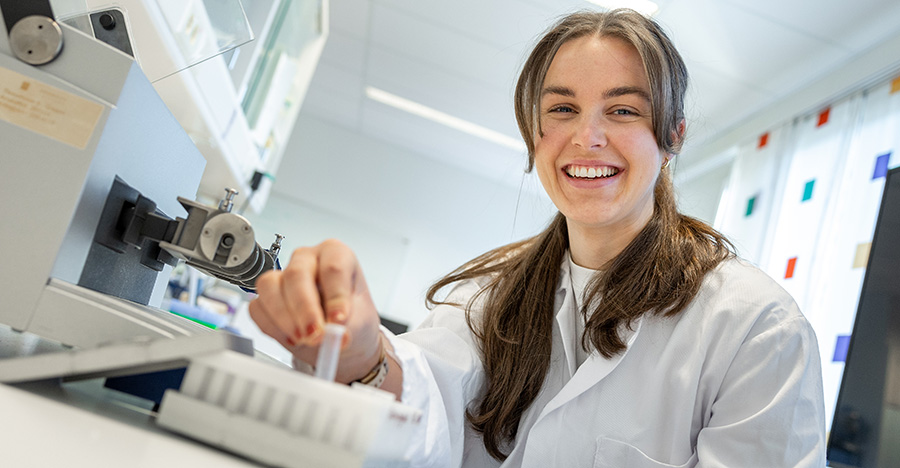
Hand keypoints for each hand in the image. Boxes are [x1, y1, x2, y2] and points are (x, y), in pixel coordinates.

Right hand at [248, 239, 382, 382]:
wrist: (340, 337)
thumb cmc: (353, 320)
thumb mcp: (360, 323)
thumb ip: (346, 327)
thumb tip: (331, 331)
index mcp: (336, 254)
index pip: (333, 267)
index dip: (335, 296)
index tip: (339, 321)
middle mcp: (308, 260)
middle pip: (296, 274)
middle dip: (304, 309)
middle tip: (315, 335)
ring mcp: (283, 275)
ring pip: (269, 286)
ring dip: (284, 318)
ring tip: (303, 339)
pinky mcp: (267, 297)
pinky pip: (258, 307)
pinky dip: (272, 327)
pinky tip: (291, 338)